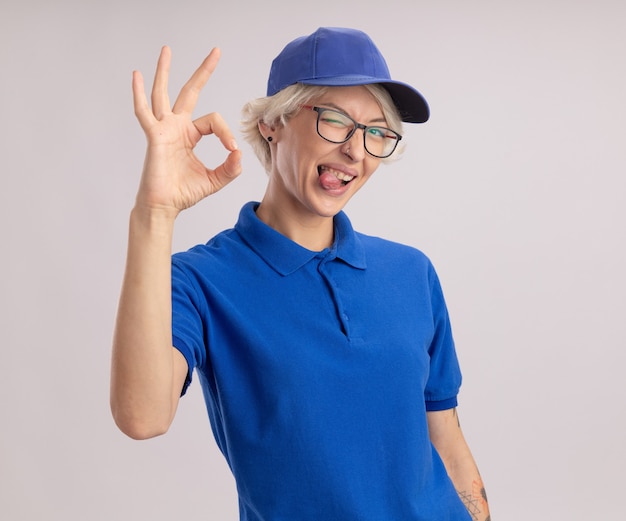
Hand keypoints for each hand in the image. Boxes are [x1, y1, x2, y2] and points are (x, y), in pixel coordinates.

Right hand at [132, 46, 241, 215]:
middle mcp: (176, 127)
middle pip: (190, 92)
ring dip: (165, 72)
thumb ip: (230, 169)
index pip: (213, 121)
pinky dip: (139, 94)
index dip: (225, 132)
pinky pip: (144, 112)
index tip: (231, 149)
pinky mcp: (154, 137)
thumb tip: (240, 154)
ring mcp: (164, 130)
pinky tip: (136, 75)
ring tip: (167, 50)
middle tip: (216, 51)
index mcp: (190, 135)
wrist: (165, 206)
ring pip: (163, 94)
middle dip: (203, 72)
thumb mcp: (215, 180)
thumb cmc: (184, 193)